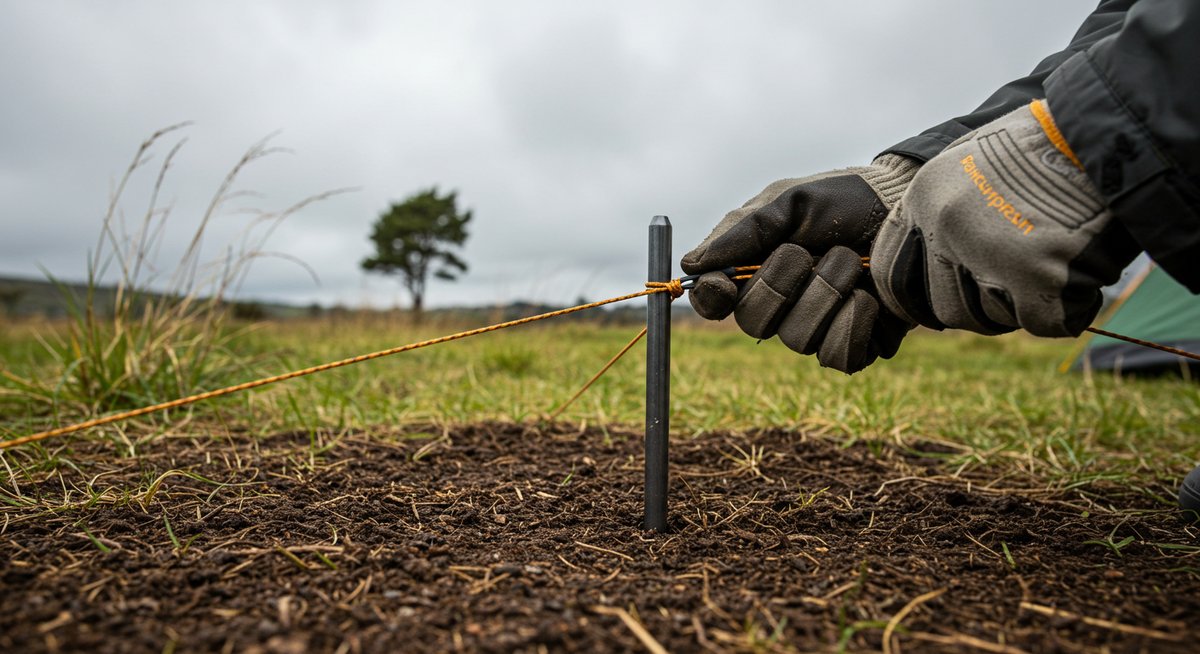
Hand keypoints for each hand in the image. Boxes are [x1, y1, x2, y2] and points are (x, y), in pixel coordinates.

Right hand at [682, 154, 919, 373]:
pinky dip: (854, 324)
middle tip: (802, 253)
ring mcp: (817, 329)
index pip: (714, 301)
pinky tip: (870, 296)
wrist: (908, 207)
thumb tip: (691, 264)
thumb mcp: (790, 202)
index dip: (711, 298)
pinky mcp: (857, 346)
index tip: (723, 283)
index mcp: (754, 270)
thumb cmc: (846, 200)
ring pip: (798, 340)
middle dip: (778, 286)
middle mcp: (780, 306)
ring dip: (825, 294)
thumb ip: (744, 232)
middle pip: (752, 323)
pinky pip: (839, 358)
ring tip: (848, 260)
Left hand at [871, 100, 1139, 336]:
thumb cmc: (1046, 143)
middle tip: (1011, 285)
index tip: (933, 300)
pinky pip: (1041, 322)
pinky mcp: (1037, 281)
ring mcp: (989, 256)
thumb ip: (939, 209)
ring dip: (1017, 306)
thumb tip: (922, 258)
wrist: (1109, 131)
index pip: (889, 274)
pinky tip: (1080, 273)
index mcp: (922, 199)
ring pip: (986, 319)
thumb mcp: (969, 160)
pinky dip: (1064, 309)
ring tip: (1050, 264)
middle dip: (972, 306)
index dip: (913, 294)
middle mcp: (945, 229)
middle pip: (940, 307)